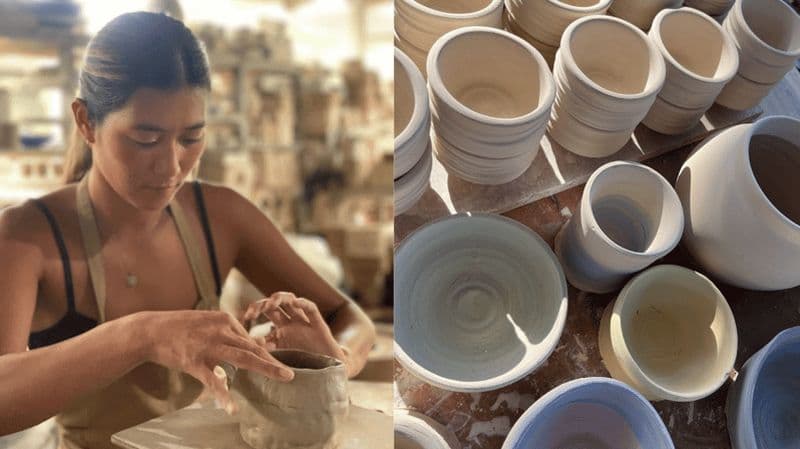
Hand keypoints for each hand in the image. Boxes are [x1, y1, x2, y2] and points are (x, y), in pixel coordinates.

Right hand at [141, 310, 294, 412]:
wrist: (151, 330)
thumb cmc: (181, 328)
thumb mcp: (208, 323)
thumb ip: (228, 333)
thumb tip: (251, 345)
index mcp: (225, 320)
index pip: (250, 340)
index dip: (267, 354)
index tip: (280, 366)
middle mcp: (221, 330)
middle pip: (253, 348)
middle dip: (273, 361)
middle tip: (290, 374)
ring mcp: (208, 346)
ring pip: (242, 359)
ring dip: (265, 369)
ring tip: (282, 378)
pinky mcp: (194, 361)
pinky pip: (213, 380)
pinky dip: (224, 395)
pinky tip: (233, 408)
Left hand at [242, 292, 346, 365]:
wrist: (327, 378)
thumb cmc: (303, 373)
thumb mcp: (281, 363)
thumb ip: (268, 354)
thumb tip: (251, 346)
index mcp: (279, 333)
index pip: (263, 317)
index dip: (253, 313)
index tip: (244, 317)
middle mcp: (290, 325)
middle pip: (274, 306)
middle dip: (261, 305)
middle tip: (252, 312)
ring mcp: (304, 324)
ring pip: (291, 301)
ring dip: (279, 299)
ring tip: (270, 305)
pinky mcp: (319, 326)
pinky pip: (311, 310)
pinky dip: (304, 304)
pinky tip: (296, 303)